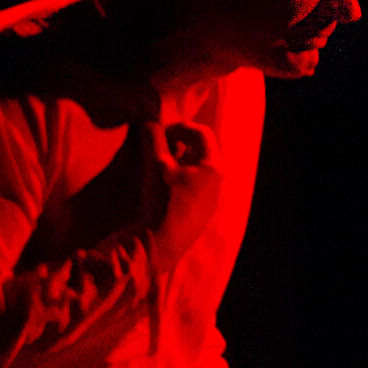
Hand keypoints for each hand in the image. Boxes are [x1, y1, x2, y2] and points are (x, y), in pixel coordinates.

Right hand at [142, 120, 222, 269]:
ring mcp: (211, 202)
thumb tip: (149, 121)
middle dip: (179, 145)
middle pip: (201, 152)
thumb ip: (153, 138)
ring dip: (178, 163)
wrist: (160, 246)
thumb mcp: (155, 164)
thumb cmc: (161, 201)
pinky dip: (179, 181)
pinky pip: (193, 189)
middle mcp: (218, 183)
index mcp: (214, 167)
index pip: (201, 133)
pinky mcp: (201, 216)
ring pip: (196, 171)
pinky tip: (162, 190)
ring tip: (158, 168)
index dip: (179, 127)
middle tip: (159, 148)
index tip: (160, 133)